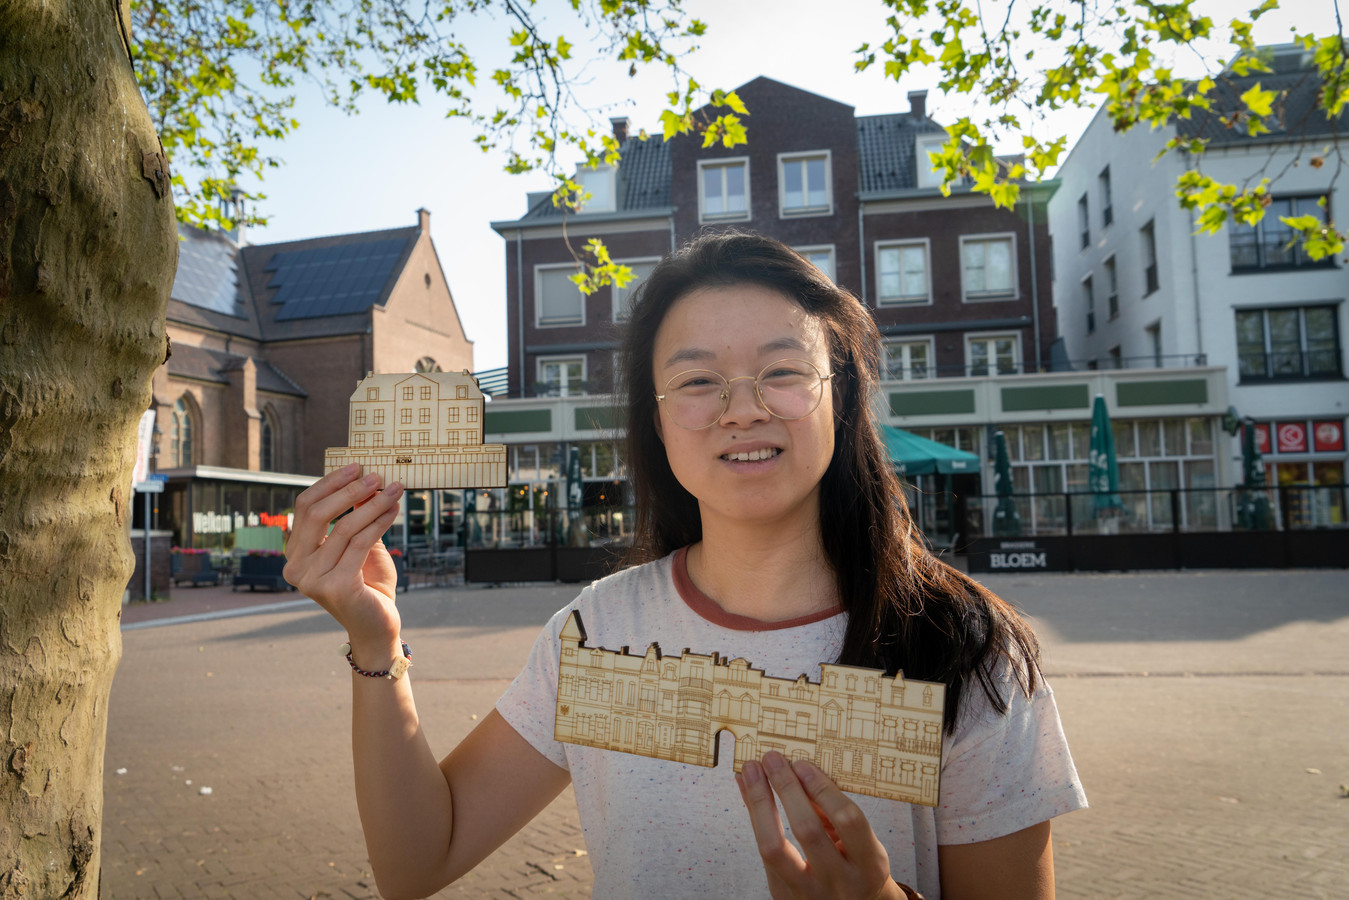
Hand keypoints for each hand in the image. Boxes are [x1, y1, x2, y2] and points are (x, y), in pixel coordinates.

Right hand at [283, 464, 404, 651]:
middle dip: (349, 490)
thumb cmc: (368, 585)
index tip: (355, 467)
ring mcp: (312, 579)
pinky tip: (393, 510)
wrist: (377, 627)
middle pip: (317, 514)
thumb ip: (356, 517)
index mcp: (295, 555)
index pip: (305, 508)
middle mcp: (296, 568)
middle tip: (376, 475)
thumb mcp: (360, 545)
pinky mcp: (335, 587)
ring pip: (344, 527)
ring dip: (372, 504)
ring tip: (394, 489)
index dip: (330, 483)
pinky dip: (379, 522)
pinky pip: (360, 543)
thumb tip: (363, 479)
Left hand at [736, 751, 902, 899]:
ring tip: (750, 772)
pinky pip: (762, 854)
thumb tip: (799, 770)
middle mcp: (839, 883)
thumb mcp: (859, 844)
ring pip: (774, 848)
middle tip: (772, 759)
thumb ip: (832, 813)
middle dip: (786, 788)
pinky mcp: (784, 897)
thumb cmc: (856, 868)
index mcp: (868, 865)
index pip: (847, 820)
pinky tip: (748, 793)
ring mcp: (809, 894)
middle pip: (807, 830)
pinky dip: (754, 818)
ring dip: (759, 802)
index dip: (822, 789)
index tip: (803, 764)